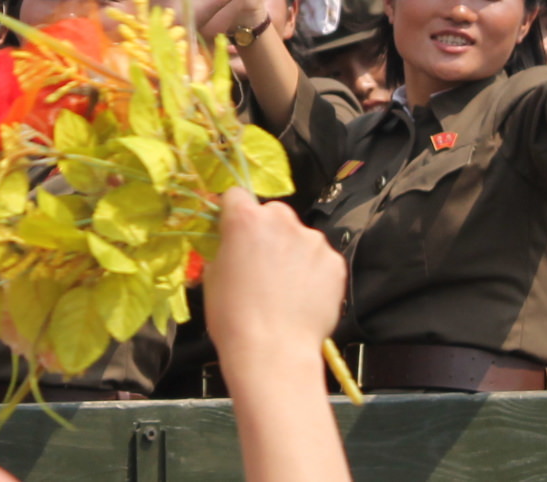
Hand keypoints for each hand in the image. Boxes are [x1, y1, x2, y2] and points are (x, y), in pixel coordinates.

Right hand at [205, 188, 345, 366]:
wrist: (273, 351)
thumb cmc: (233, 316)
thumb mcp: (211, 275)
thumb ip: (223, 248)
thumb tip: (230, 244)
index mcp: (245, 219)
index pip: (237, 194)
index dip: (234, 212)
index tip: (234, 229)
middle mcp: (282, 221)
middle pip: (273, 212)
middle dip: (267, 230)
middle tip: (261, 262)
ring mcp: (313, 241)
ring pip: (299, 236)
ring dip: (292, 251)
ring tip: (285, 285)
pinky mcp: (335, 263)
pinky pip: (320, 258)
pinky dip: (312, 270)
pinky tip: (303, 294)